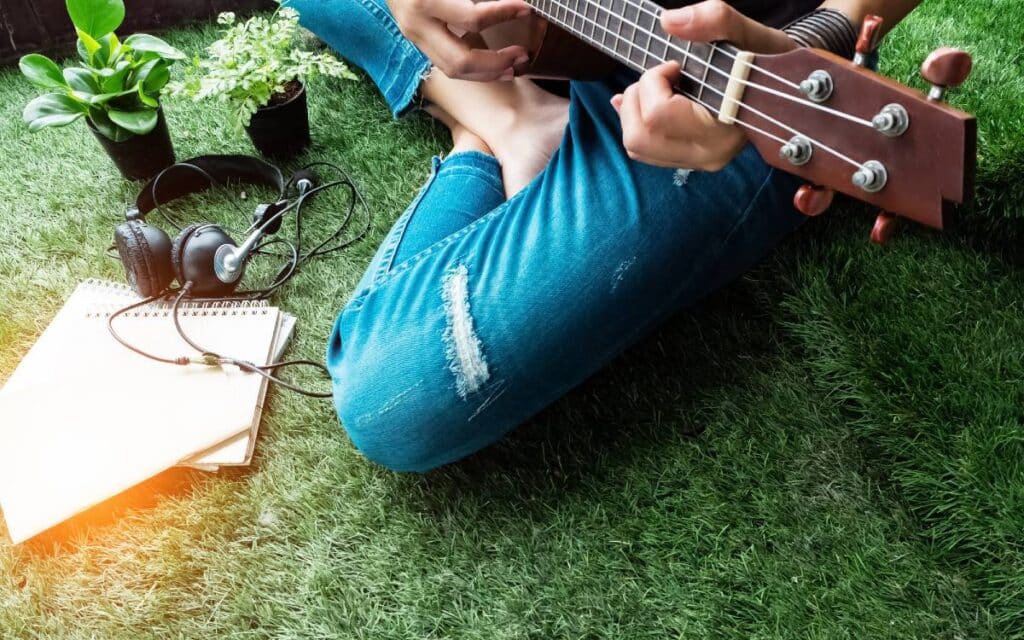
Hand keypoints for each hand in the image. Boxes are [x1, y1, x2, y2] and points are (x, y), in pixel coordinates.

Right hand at [387, 0, 531, 80]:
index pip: (472, 17)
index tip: (525, 8)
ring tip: (512, 67)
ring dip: (487, 73)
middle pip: (461, 61)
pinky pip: (448, 65)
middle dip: (496, 63)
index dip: (503, 13)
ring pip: (454, 71)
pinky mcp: (418, 44)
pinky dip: (473, 68)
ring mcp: (415, 39)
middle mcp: (417, 26)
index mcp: (425, 2)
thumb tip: (513, 2)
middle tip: (521, 55)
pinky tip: (492, 64)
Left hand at [611, 0, 796, 170]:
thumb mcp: (747, 33)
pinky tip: (641, 100)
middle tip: (661, 76)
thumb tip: (668, 21)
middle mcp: (709, 154)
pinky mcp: (685, 161)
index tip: (675, 65)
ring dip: (634, 110)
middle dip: (638, 96)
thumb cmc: (765, 59)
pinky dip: (632, 122)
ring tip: (656, 88)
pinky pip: (639, 151)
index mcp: (724, 130)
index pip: (660, 114)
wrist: (780, 85)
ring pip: (635, 146)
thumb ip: (715, 20)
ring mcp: (696, 162)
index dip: (654, 81)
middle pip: (639, 136)